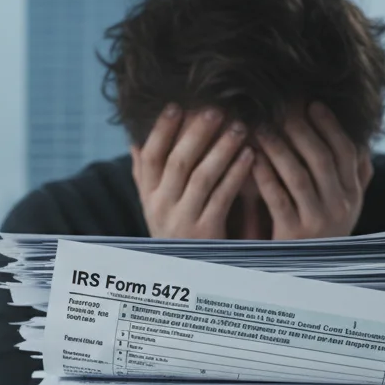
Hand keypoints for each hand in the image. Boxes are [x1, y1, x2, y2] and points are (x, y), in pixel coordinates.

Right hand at [130, 104, 254, 238]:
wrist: (190, 279)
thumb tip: (134, 141)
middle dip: (197, 133)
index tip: (177, 105)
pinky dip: (236, 174)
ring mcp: (182, 222)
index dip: (162, 130)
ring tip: (239, 128)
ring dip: (222, 149)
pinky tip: (250, 156)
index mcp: (148, 198)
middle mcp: (160, 209)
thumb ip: (146, 177)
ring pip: (201, 177)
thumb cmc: (178, 234)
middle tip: (216, 109)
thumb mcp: (156, 208)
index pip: (150, 157)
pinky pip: (222, 197)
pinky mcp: (205, 234)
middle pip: (178, 162)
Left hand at [253, 102, 371, 239]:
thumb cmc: (321, 233)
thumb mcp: (345, 207)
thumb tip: (363, 141)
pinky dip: (264, 175)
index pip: (346, 152)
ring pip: (297, 175)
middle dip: (300, 129)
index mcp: (353, 195)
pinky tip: (251, 157)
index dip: (329, 125)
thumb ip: (355, 177)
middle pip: (321, 158)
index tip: (312, 104)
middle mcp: (341, 207)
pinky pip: (277, 199)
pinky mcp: (294, 235)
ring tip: (260, 127)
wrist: (306, 278)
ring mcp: (318, 222)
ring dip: (278, 147)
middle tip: (280, 108)